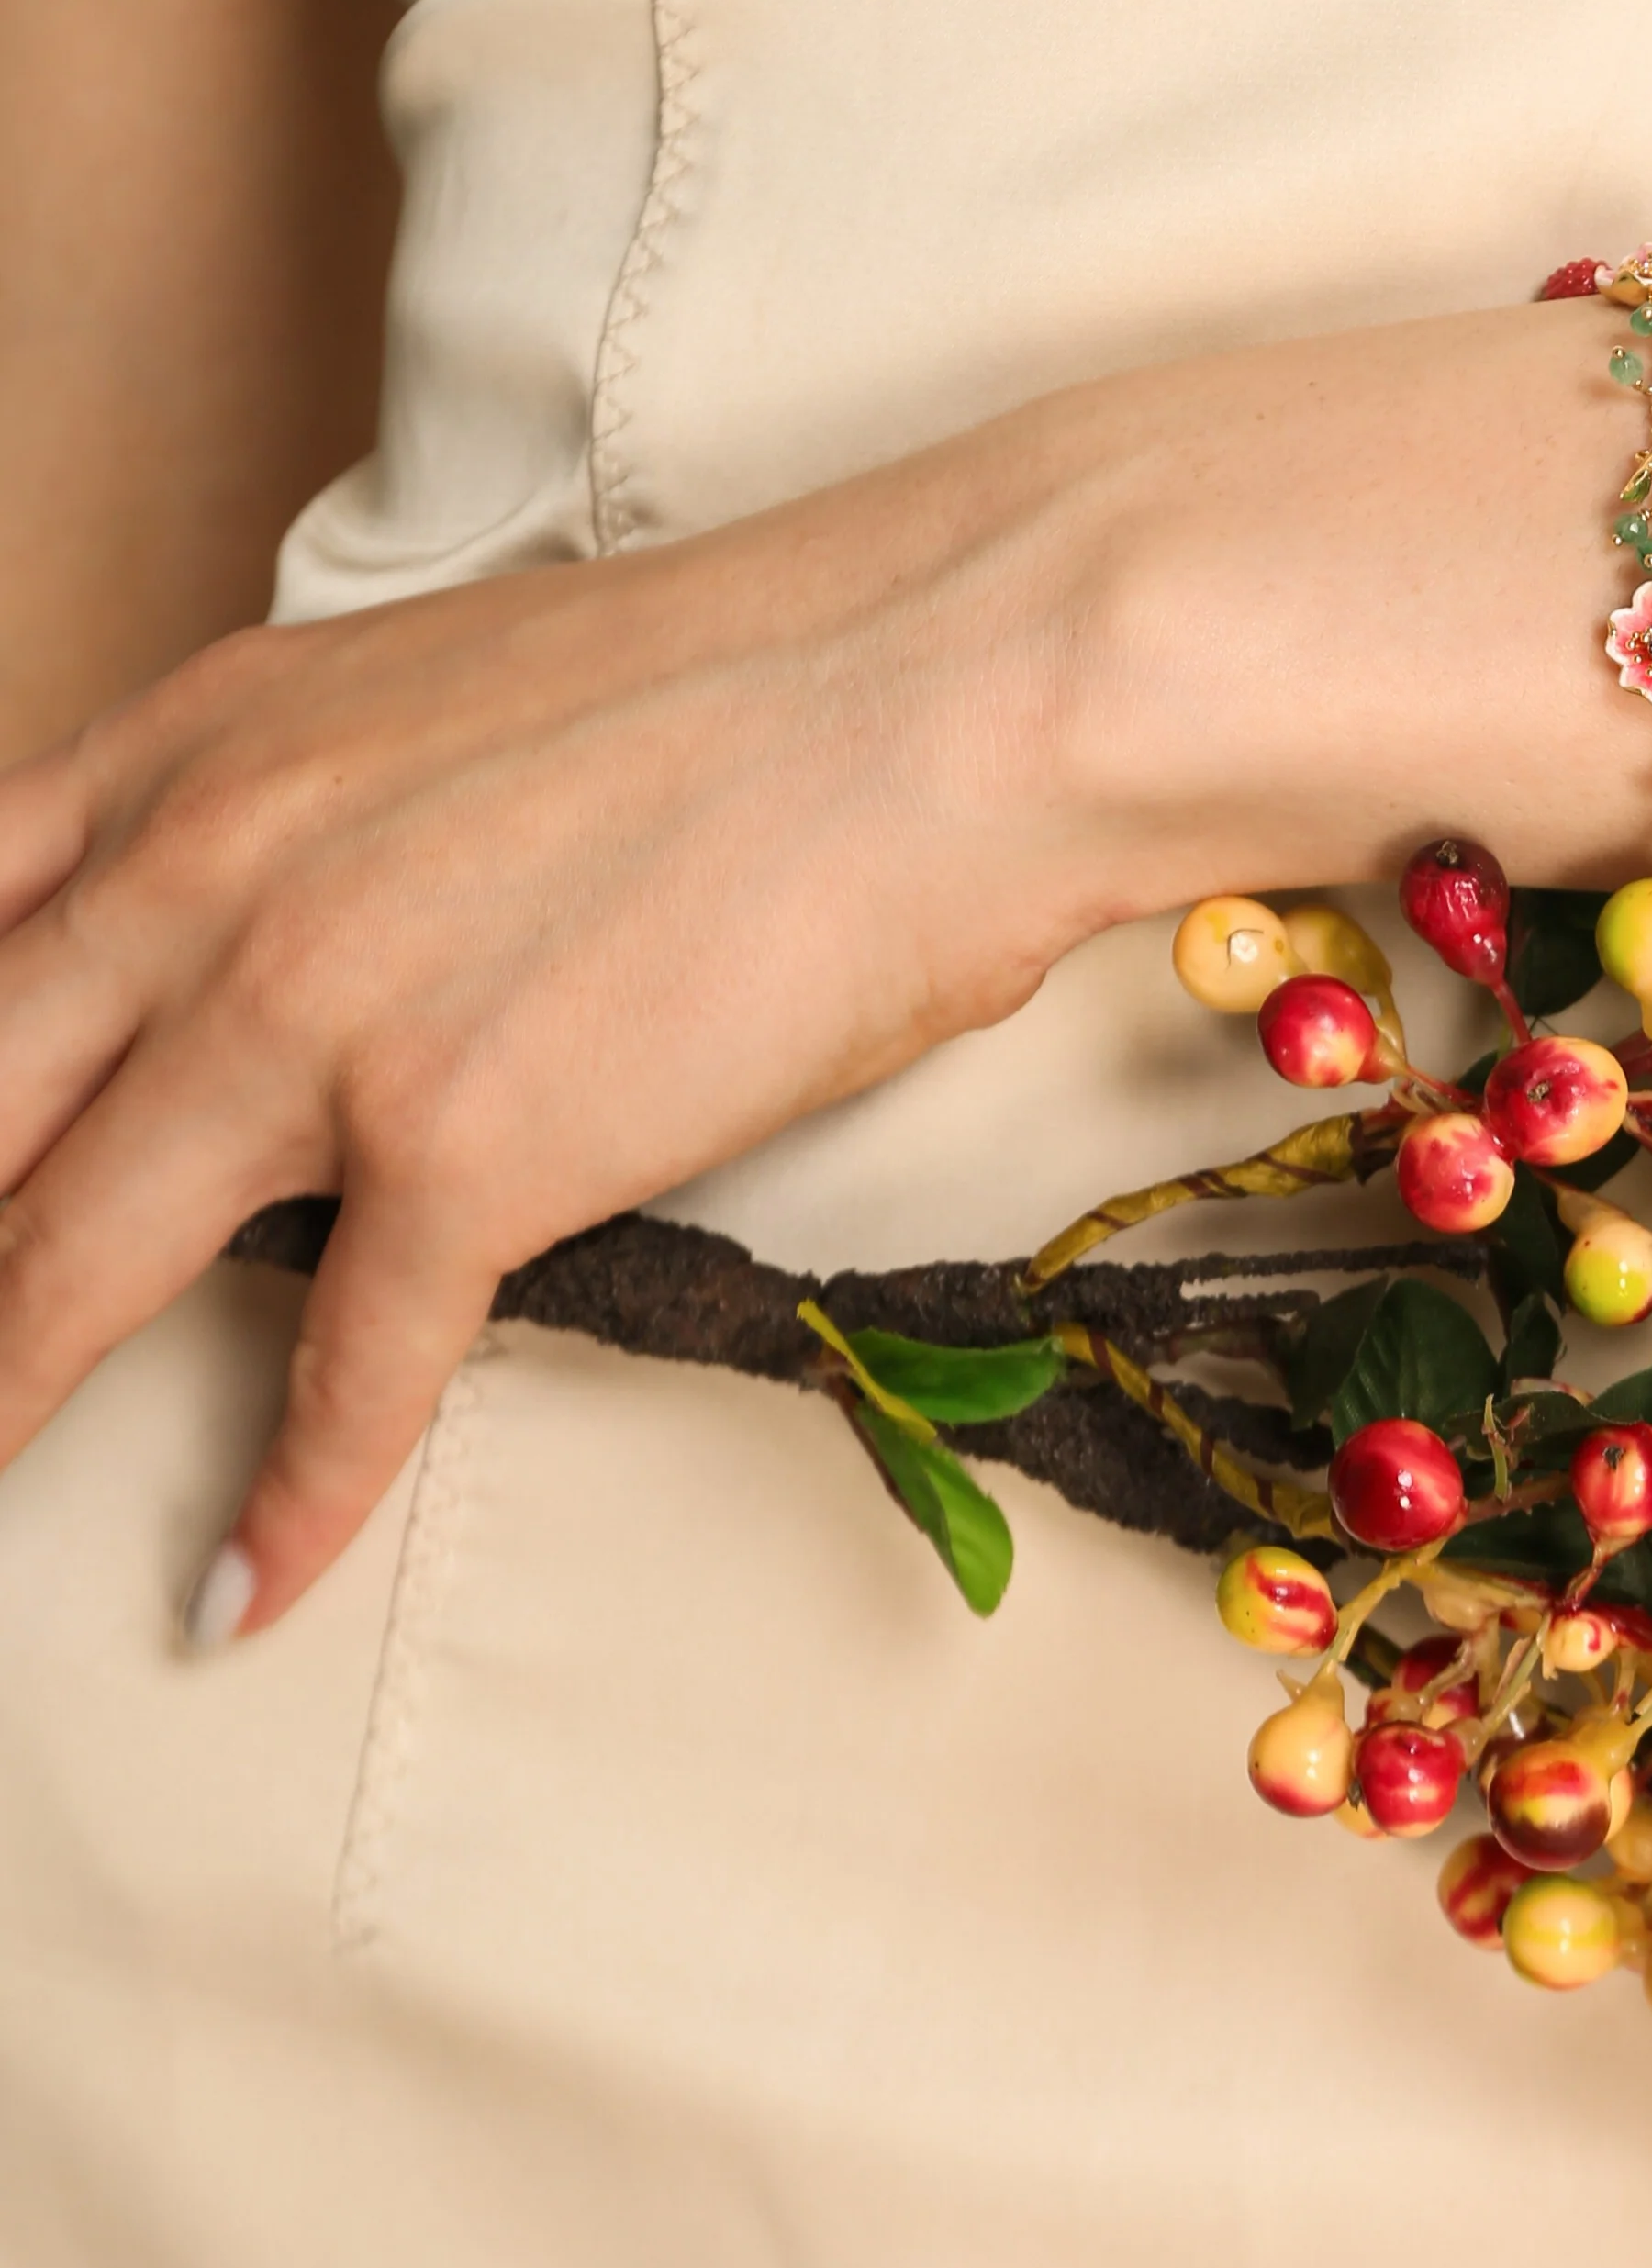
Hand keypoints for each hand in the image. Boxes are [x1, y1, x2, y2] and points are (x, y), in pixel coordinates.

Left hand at [0, 426, 1180, 1637]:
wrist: (942, 692)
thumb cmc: (754, 676)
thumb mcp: (434, 687)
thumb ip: (302, 802)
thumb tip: (274, 926)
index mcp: (198, 750)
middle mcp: (209, 882)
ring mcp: (320, 1027)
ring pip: (64, 1264)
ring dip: (3, 1399)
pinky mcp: (468, 1151)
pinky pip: (340, 1372)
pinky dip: (284, 1506)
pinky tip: (240, 1592)